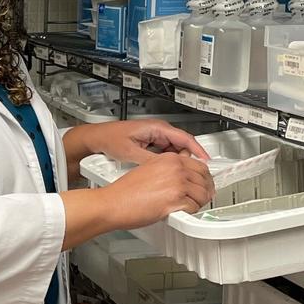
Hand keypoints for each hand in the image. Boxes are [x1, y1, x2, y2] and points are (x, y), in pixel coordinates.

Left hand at [65, 118, 209, 168]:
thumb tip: (166, 168)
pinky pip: (166, 153)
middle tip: (193, 174)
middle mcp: (158, 130)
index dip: (198, 151)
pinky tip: (166, 172)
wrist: (96, 138)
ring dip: (179, 162)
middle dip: (189, 160)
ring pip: (175, 150)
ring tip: (180, 176)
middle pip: (182, 145)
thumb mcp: (132, 152)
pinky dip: (169, 162)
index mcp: (157, 128)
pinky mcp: (150, 143)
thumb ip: (151, 160)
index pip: (185, 138)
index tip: (206, 162)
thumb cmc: (110, 139)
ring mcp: (155, 136)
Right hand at [104, 152, 214, 228]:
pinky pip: (194, 207)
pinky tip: (183, 213)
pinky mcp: (175, 200)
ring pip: (203, 194)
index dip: (205, 177)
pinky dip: (191, 213)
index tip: (206, 184)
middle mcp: (175, 168)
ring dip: (200, 203)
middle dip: (206, 190)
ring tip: (192, 207)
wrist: (112, 203)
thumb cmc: (124, 191)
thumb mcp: (148, 169)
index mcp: (169, 159)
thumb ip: (167, 170)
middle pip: (205, 179)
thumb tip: (181, 176)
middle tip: (203, 198)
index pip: (200, 165)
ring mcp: (176, 183)